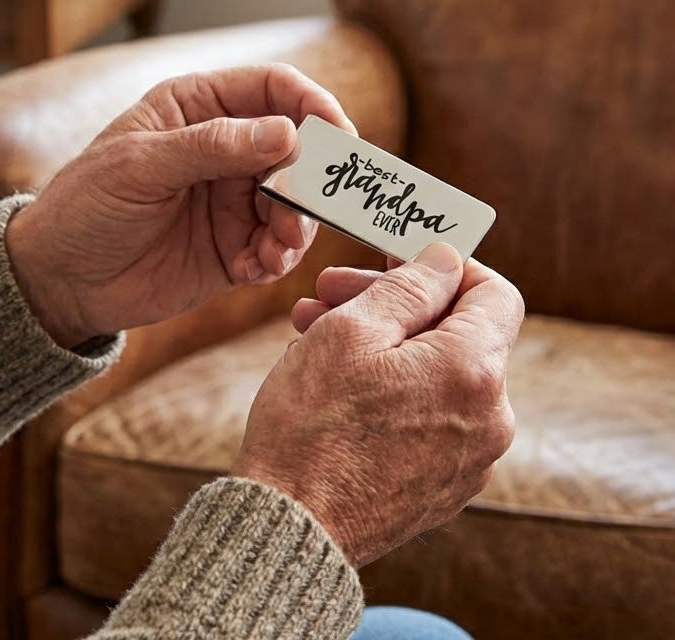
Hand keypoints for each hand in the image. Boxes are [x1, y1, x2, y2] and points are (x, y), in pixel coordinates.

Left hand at [5, 64, 353, 347]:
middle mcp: (225, 148)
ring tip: (274, 249)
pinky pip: (277, 248)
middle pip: (298, 149)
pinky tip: (256, 270)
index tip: (339, 138)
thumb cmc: (85, 205)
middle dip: (311, 179)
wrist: (59, 279)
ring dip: (297, 225)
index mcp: (198, 106)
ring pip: (296, 202)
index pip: (275, 88)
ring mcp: (232, 198)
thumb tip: (288, 132)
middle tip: (300, 210)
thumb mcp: (140, 166)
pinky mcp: (234, 246)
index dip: (314, 106)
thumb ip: (212, 147)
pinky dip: (278, 258)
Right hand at [231, 243, 523, 566]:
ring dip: (381, 342)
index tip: (399, 258)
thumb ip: (409, 286)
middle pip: (456, 333)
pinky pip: (427, 415)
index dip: (448, 265)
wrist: (291, 529)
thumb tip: (445, 259)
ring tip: (312, 332)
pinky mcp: (443, 486)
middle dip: (393, 302)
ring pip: (434, 373)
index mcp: (474, 372)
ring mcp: (469, 459)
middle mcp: (489, 419)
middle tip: (328, 291)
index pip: (495, 293)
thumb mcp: (351, 331)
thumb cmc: (312, 425)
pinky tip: (333, 380)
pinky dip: (389, 387)